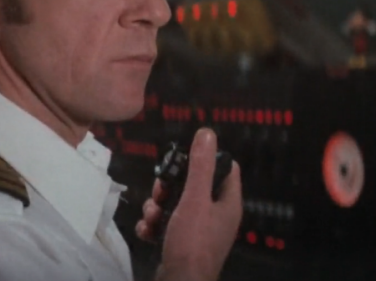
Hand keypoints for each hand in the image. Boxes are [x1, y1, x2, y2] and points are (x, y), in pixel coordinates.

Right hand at [136, 128, 242, 280]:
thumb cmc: (193, 241)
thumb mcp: (195, 199)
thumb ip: (200, 166)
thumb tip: (207, 132)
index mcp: (228, 202)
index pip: (225, 168)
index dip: (206, 159)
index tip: (185, 157)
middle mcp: (217, 215)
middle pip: (193, 185)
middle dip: (171, 185)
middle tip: (160, 190)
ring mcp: (199, 231)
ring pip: (175, 205)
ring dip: (158, 206)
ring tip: (152, 215)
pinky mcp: (181, 244)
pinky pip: (166, 225)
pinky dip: (154, 225)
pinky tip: (147, 230)